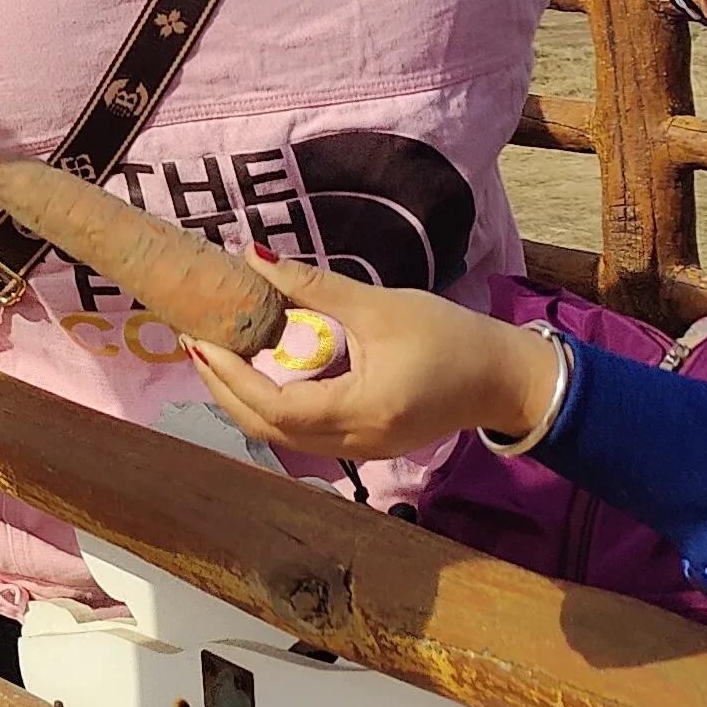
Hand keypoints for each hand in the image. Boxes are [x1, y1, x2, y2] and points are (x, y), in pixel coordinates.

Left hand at [184, 267, 555, 464]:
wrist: (507, 378)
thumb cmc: (452, 338)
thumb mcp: (381, 306)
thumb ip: (314, 286)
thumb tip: (254, 255)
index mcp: (360, 410)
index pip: (274, 406)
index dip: (229, 375)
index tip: (201, 338)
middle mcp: (355, 442)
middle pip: (268, 429)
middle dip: (224, 388)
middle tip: (198, 343)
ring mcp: (362, 450)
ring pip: (284, 437)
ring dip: (244, 400)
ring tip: (219, 356)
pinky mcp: (367, 444)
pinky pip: (305, 435)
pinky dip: (273, 407)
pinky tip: (260, 374)